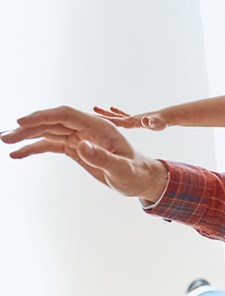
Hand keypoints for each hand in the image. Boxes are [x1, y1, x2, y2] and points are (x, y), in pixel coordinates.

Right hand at [2, 105, 168, 201]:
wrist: (141, 180)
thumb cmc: (135, 174)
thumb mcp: (121, 170)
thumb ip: (103, 158)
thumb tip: (81, 146)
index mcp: (99, 127)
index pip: (66, 115)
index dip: (44, 116)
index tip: (22, 123)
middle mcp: (88, 129)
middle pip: (53, 122)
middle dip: (29, 127)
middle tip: (5, 136)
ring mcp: (81, 137)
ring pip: (49, 131)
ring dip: (27, 136)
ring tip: (5, 142)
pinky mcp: (77, 148)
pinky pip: (52, 144)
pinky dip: (35, 147)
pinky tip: (17, 154)